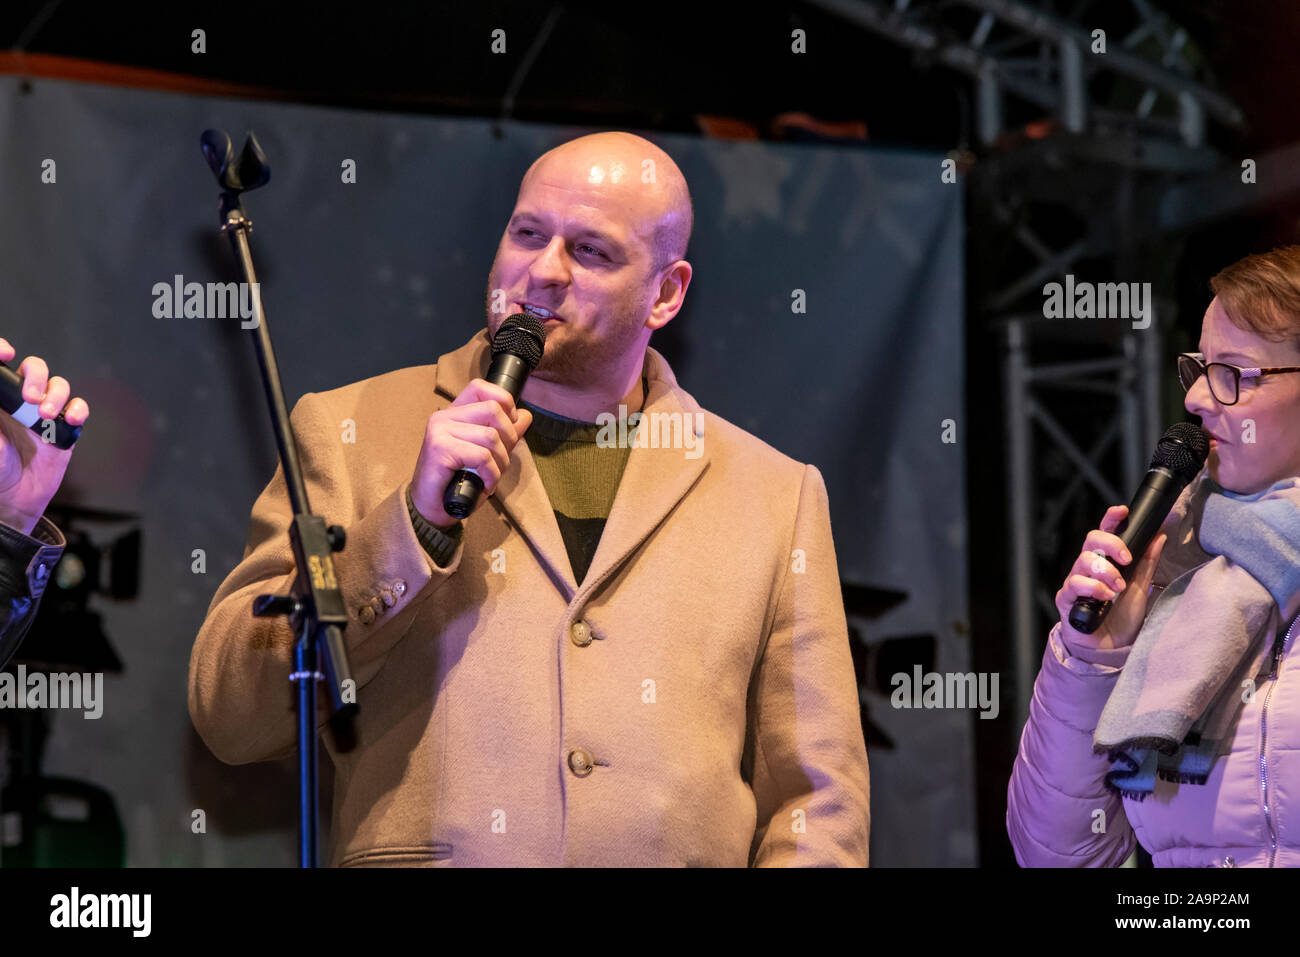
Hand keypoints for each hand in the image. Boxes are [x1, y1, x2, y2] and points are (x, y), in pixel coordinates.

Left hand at [0, 339, 89, 535]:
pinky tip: (69, 420)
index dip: (2, 351)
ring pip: (58, 386)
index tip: (6, 353)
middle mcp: (20, 401)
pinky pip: (78, 410)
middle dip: (35, 376)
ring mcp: (44, 414)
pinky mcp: (65, 430)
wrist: (13, 501)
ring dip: (56, 395)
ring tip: (46, 415)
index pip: (1, 367)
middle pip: (34, 369)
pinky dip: (77, 410)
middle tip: (29, 397)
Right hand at [409, 378, 532, 528]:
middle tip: (501, 462)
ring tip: (492, 477)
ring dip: (500, 463)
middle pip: (493, 411)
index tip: (509, 428)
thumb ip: (504, 434)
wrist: (431, 508)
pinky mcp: (440, 449)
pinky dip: (491, 474)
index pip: (481, 388)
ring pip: (491, 436)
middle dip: (508, 439)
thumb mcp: (487, 454)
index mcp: (454, 413)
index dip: (504, 402)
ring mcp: (440, 431)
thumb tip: (525, 415)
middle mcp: (444, 417)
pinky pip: (482, 456)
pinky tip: (485, 485)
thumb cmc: (458, 481)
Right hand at [1055, 504, 1166, 650]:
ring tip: (1117, 588)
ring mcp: (1075, 581)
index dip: (1111, 519)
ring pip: (1083, 561)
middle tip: (1126, 559)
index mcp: (1105, 560)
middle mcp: (1087, 567)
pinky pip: (1074, 584)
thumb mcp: (1141, 587)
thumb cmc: (1122, 616)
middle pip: (1091, 540)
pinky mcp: (1066, 598)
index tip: (1122, 511)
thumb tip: (1160, 536)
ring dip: (1105, 572)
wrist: (1111, 647)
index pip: (1105, 532)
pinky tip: (1106, 598)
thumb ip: (1148, 562)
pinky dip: (1093, 588)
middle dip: (1110, 545)